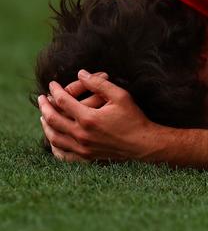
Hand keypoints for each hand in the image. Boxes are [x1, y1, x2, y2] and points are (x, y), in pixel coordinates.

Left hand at [38, 70, 159, 161]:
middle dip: (45, 106)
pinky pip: (62, 153)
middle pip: (52, 119)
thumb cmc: (133, 118)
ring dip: (45, 125)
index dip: (56, 90)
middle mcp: (81, 134)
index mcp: (89, 118)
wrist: (142, 142)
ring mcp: (82, 147)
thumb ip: (99, 83)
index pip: (63, 101)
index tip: (52, 84)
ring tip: (43, 115)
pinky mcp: (85, 156)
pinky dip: (54, 146)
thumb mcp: (120, 96)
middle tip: (42, 98)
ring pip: (54, 137)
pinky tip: (53, 138)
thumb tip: (81, 73)